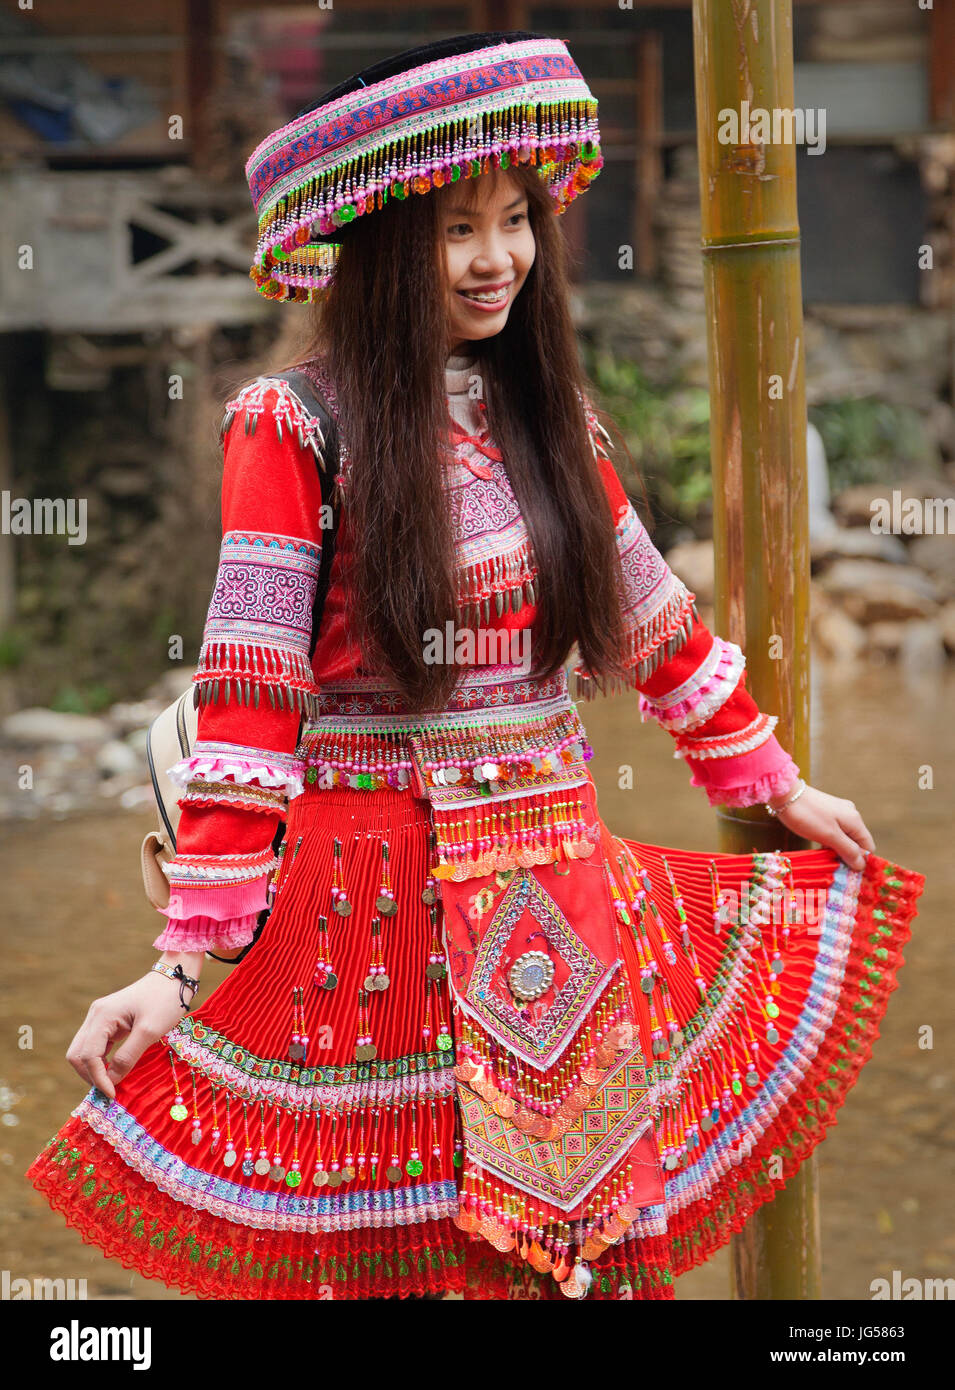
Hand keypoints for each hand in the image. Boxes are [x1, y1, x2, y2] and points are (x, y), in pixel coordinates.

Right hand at [66, 972, 190, 1100]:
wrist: (174, 979)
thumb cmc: (165, 1002)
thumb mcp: (149, 1031)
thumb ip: (127, 1057)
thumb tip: (111, 1080)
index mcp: (102, 1016)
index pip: (88, 1055)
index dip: (98, 1078)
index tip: (113, 1095)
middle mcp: (95, 1015)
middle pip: (77, 1054)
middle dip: (90, 1075)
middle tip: (110, 1091)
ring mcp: (99, 1017)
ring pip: (83, 1051)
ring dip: (94, 1069)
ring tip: (112, 1084)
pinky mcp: (107, 1021)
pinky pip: (96, 1046)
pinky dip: (101, 1061)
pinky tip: (114, 1070)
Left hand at [771, 782, 874, 870]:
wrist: (784, 794)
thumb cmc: (807, 816)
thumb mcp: (829, 836)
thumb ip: (848, 850)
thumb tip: (862, 865)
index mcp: (855, 820)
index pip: (868, 846)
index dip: (862, 861)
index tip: (850, 873)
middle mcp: (850, 815)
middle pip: (856, 842)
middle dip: (848, 856)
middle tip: (835, 868)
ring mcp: (838, 812)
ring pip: (844, 838)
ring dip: (837, 850)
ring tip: (825, 860)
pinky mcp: (826, 812)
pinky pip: (834, 832)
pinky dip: (829, 841)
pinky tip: (819, 848)